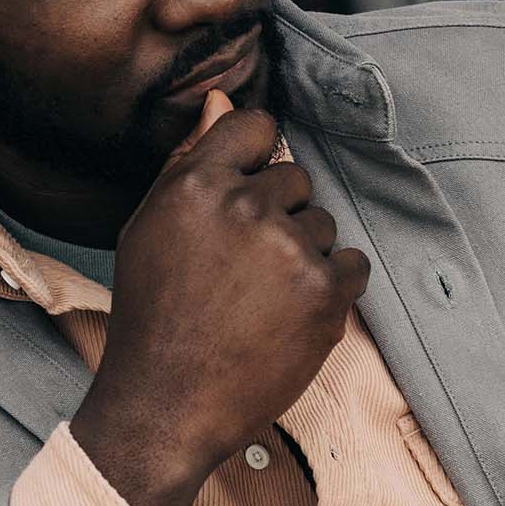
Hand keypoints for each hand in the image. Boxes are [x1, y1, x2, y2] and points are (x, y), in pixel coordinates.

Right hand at [70, 91, 370, 505]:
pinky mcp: (325, 291)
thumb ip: (191, 161)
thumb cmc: (155, 318)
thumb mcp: (151, 228)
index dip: (258, 160)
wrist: (168, 405)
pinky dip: (333, 289)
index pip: (256, 128)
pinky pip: (354, 265)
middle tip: (244, 272)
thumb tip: (223, 100)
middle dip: (279, 217)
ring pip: (324, 225)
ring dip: (305, 256)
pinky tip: (292, 316)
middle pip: (295, 180)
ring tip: (262, 302)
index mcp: (196, 184)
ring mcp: (290, 248)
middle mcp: (244, 206)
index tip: (250, 195)